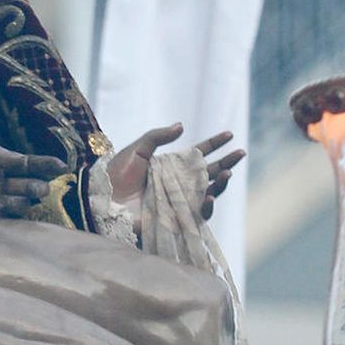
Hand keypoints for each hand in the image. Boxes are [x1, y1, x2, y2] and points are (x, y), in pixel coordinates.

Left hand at [0, 142, 64, 215]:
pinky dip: (8, 213)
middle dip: (34, 183)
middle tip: (45, 187)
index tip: (61, 165)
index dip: (41, 164)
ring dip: (24, 198)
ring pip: (11, 199)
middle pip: (20, 182)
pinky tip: (20, 211)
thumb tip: (19, 159)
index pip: (21, 162)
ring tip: (37, 196)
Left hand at [107, 124, 244, 218]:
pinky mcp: (176, 218)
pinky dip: (207, 207)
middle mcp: (178, 183)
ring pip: (209, 193)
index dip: (214, 145)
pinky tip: (211, 196)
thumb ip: (157, 137)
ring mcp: (179, 201)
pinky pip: (197, 214)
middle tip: (241, 153)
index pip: (198, 153)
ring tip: (228, 173)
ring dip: (221, 184)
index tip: (229, 134)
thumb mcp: (138, 150)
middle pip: (209, 173)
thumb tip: (182, 126)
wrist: (104, 199)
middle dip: (227, 163)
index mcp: (170, 166)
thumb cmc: (116, 175)